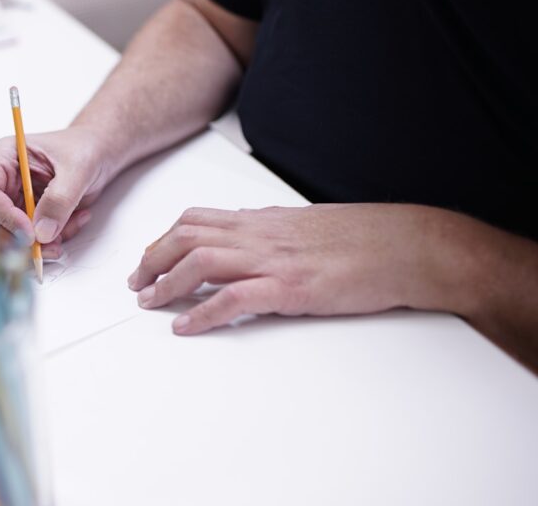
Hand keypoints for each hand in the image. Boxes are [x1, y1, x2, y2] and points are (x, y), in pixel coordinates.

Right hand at [0, 126, 111, 256]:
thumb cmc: (84, 148)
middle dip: (20, 238)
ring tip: (68, 230)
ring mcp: (12, 201)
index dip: (3, 216)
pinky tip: (73, 222)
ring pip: (10, 236)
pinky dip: (52, 241)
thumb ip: (59, 200)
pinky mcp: (25, 217)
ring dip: (40, 243)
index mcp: (2, 158)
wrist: (97, 155)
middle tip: (48, 246)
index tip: (29, 233)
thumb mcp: (77, 169)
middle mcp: (1, 181)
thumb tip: (42, 232)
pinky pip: (30, 241)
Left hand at [128, 203, 466, 334]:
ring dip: (166, 284)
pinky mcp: (291, 288)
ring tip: (149, 303)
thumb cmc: (364, 239)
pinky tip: (185, 327)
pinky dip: (202, 314)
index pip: (196, 220)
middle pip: (186, 237)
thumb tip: (241, 241)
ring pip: (200, 262)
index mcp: (263, 221)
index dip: (164, 239)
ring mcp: (274, 260)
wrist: (409, 247)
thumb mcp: (306, 228)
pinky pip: (233, 299)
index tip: (148, 259)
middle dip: (152, 260)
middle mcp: (260, 235)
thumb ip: (270, 233)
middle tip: (137, 284)